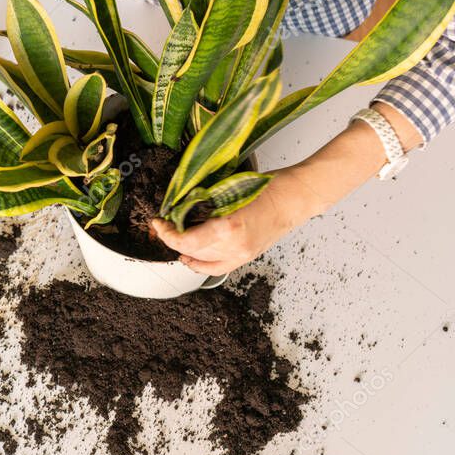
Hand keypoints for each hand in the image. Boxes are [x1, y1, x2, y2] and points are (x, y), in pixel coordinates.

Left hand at [151, 167, 319, 274]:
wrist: (297, 197)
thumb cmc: (271, 187)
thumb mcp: (231, 187)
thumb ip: (206, 200)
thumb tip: (181, 204)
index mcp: (229, 226)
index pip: (187, 240)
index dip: (167, 233)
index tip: (158, 222)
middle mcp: (234, 246)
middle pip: (191, 251)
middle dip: (172, 238)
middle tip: (164, 225)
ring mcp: (241, 254)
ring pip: (201, 260)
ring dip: (184, 249)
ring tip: (175, 237)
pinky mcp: (245, 257)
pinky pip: (215, 268)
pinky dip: (198, 264)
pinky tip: (189, 257)